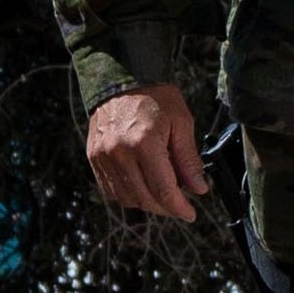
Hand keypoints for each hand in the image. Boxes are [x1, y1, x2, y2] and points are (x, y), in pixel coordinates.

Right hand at [88, 84, 211, 222]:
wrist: (121, 78)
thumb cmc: (155, 97)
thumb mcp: (181, 122)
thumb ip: (188, 159)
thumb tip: (199, 188)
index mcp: (143, 143)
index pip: (163, 190)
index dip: (179, 207)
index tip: (191, 214)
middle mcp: (119, 153)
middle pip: (144, 198)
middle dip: (166, 208)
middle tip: (181, 205)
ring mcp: (103, 156)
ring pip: (127, 198)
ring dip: (148, 203)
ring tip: (163, 196)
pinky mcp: (94, 157)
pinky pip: (111, 189)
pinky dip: (129, 195)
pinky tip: (143, 188)